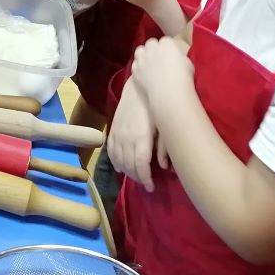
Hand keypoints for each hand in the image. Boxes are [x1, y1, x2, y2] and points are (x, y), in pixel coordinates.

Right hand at [107, 77, 165, 191]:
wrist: (138, 87)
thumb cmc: (155, 105)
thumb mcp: (163, 126)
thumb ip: (163, 147)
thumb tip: (164, 166)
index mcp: (141, 139)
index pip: (140, 166)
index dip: (145, 179)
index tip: (152, 187)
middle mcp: (126, 139)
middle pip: (129, 165)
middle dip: (137, 177)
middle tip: (146, 183)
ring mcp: (117, 134)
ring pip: (118, 159)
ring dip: (126, 171)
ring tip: (135, 176)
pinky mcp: (112, 129)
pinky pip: (110, 150)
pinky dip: (114, 161)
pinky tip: (120, 167)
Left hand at [131, 36, 194, 112]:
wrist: (169, 92)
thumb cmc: (183, 78)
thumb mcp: (187, 63)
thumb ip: (179, 56)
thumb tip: (176, 58)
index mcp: (167, 44)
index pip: (166, 40)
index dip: (168, 47)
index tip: (171, 54)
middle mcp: (152, 48)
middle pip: (151, 43)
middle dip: (154, 48)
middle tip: (160, 58)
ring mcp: (142, 58)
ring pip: (140, 50)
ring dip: (144, 54)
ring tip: (149, 63)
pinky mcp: (135, 70)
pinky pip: (135, 64)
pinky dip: (139, 67)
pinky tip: (144, 73)